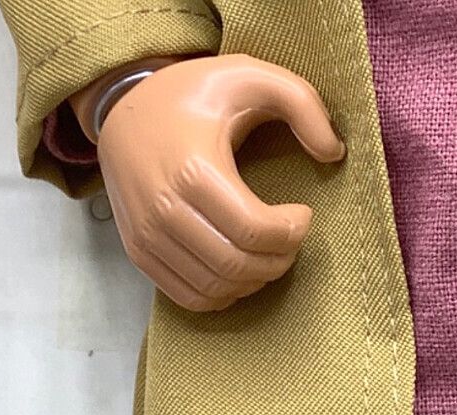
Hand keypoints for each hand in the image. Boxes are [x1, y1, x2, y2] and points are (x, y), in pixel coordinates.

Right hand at [78, 55, 344, 312]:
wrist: (122, 106)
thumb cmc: (191, 94)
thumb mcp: (248, 75)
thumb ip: (301, 103)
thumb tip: (334, 153)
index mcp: (192, 170)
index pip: (254, 231)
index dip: (291, 233)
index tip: (303, 215)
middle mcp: (163, 209)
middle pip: (237, 265)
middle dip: (278, 261)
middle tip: (290, 240)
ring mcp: (148, 236)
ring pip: (216, 287)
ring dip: (254, 279)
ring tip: (267, 252)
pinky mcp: (139, 253)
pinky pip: (190, 297)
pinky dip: (223, 294)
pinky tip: (239, 269)